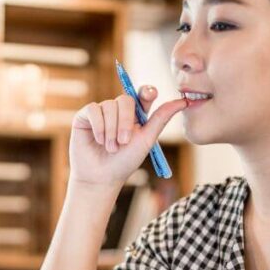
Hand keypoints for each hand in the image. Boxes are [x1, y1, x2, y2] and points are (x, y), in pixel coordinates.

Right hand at [69, 86, 186, 187]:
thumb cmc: (125, 162)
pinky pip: (93, 109)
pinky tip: (98, 140)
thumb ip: (161, 118)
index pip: (142, 94)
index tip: (150, 95)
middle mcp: (118, 110)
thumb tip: (184, 101)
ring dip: (111, 130)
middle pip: (125, 100)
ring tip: (110, 147)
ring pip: (109, 106)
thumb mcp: (146, 140)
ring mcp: (102, 111)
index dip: (146, 92)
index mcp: (136, 114)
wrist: (101, 177)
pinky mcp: (85, 116)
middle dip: (125, 123)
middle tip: (123, 143)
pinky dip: (98, 126)